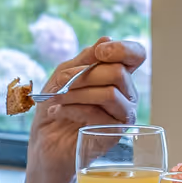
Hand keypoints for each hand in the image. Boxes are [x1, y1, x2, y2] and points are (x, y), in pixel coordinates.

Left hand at [25, 38, 146, 179]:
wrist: (45, 142)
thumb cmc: (55, 106)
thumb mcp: (64, 75)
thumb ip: (85, 59)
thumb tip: (106, 40)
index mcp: (117, 75)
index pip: (136, 55)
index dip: (123, 49)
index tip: (99, 53)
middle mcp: (126, 93)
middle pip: (118, 72)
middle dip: (84, 75)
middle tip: (62, 84)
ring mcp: (123, 114)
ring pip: (110, 93)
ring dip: (76, 93)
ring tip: (56, 99)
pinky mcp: (115, 133)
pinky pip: (97, 113)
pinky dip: (72, 109)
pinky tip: (58, 112)